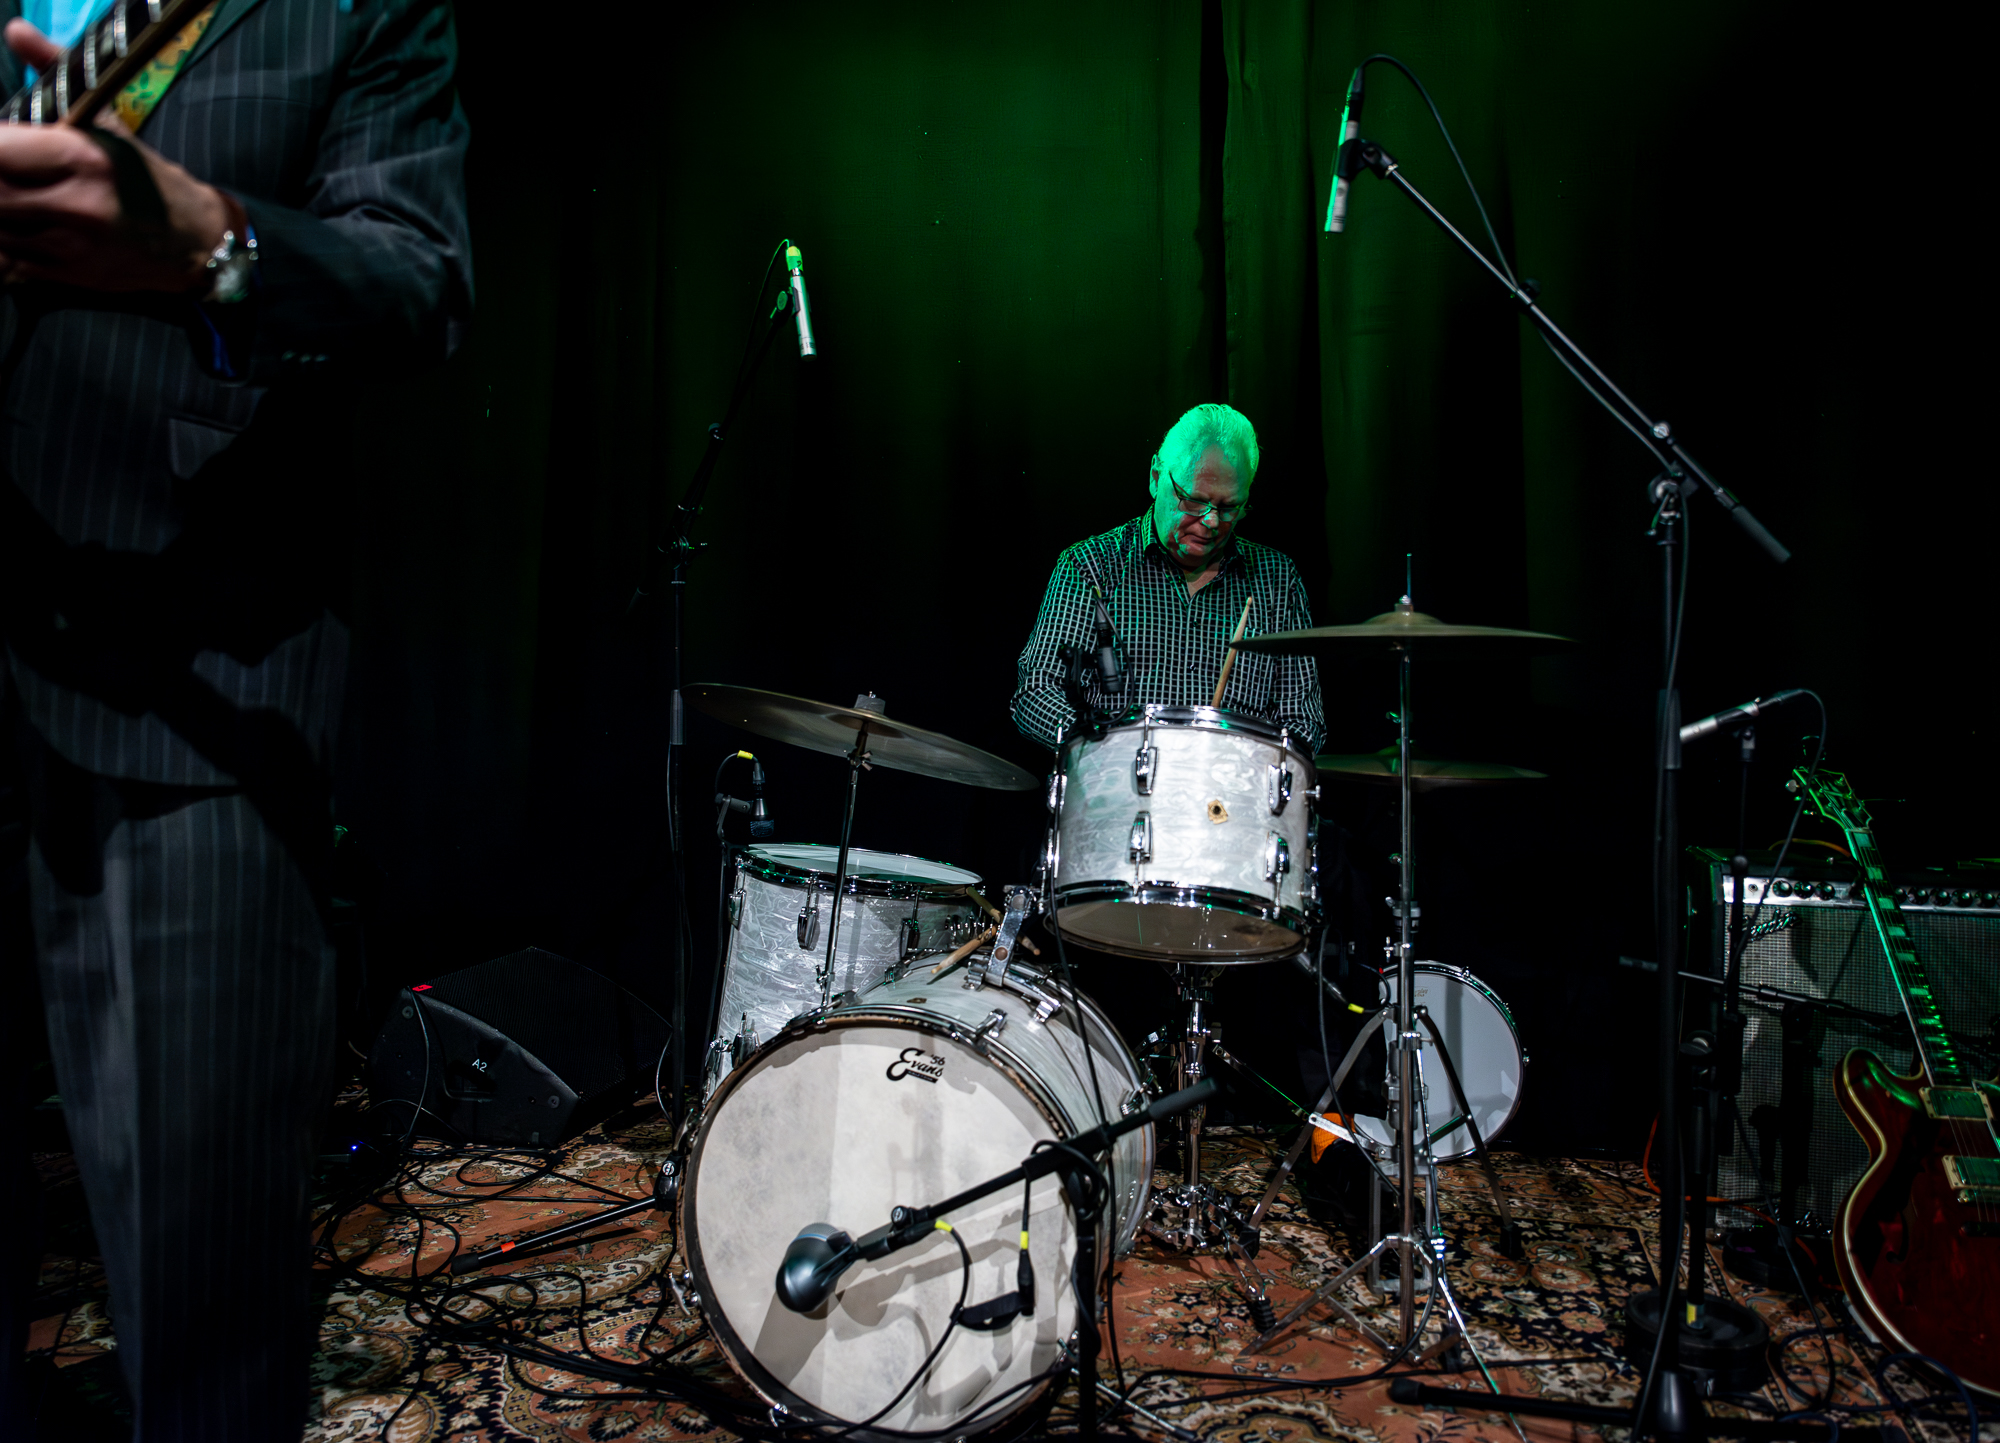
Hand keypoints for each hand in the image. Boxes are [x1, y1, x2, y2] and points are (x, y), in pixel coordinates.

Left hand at [0, 17, 233, 292]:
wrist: (197, 242)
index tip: (4, 144)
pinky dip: (2, 243)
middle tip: (9, 171)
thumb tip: (16, 31)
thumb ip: (55, 74)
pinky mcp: (66, 277)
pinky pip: (4, 261)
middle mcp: (76, 205)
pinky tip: (16, 227)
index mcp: (83, 158)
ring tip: (16, 194)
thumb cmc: (147, 178)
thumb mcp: (106, 122)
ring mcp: (70, 247)